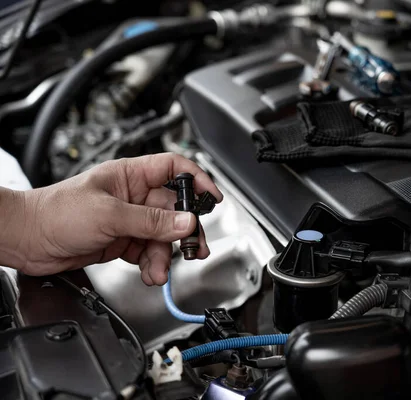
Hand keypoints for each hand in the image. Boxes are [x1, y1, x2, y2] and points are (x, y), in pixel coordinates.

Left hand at [13, 153, 221, 285]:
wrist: (26, 240)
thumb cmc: (56, 213)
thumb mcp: (110, 215)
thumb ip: (151, 221)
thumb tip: (185, 222)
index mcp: (131, 175)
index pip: (174, 168)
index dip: (196, 180)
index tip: (212, 197)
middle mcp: (133, 196)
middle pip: (173, 209)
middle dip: (185, 230)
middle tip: (194, 247)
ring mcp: (129, 219)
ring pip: (162, 236)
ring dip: (165, 255)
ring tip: (160, 269)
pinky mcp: (122, 241)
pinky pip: (149, 252)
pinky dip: (153, 264)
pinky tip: (150, 273)